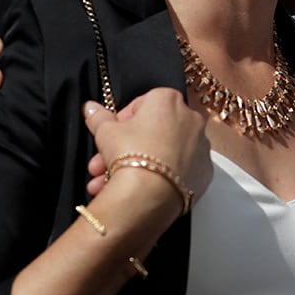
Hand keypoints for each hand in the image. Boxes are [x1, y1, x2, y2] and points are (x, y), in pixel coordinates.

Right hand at [83, 89, 212, 209]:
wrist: (150, 194)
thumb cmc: (130, 154)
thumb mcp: (106, 131)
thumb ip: (99, 117)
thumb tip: (91, 108)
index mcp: (169, 100)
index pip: (142, 104)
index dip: (122, 122)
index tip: (111, 136)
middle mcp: (191, 119)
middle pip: (152, 132)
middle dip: (124, 149)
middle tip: (104, 163)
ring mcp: (201, 146)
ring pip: (163, 153)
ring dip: (138, 166)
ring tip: (110, 183)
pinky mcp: (204, 171)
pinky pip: (178, 172)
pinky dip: (161, 178)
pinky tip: (138, 190)